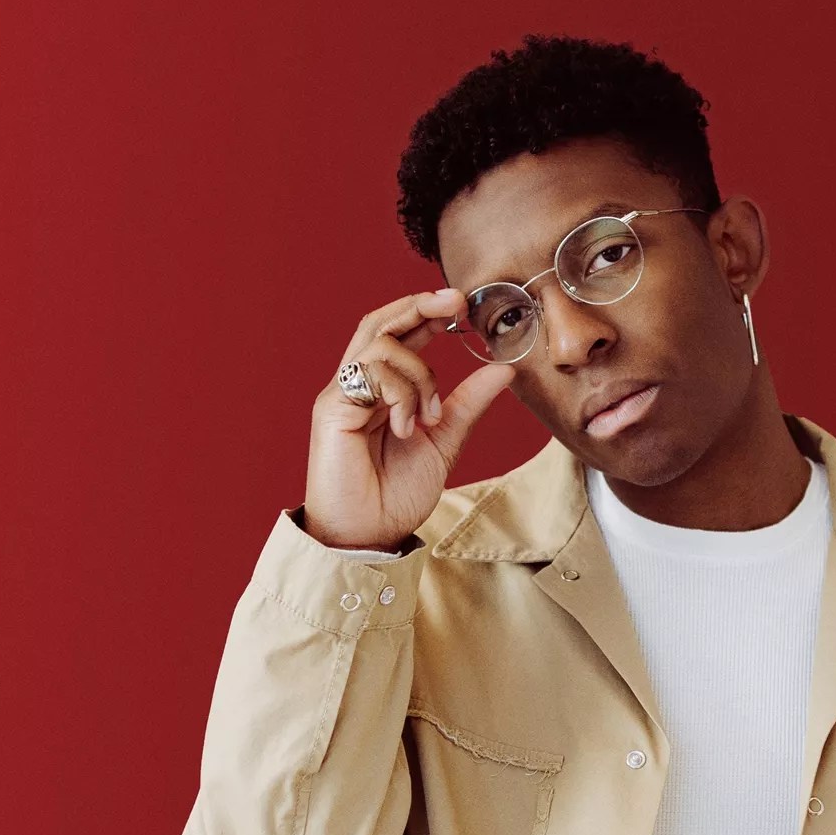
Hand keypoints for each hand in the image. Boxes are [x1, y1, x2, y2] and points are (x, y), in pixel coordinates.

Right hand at [302, 288, 516, 549]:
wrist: (368, 534)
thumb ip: (468, 404)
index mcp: (381, 390)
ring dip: (418, 373)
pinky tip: (407, 426)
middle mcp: (357, 385)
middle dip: (417, 306)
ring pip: (380, 346)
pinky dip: (399, 393)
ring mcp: (341, 394)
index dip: (425, 311)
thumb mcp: (444, 441)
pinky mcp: (331, 409)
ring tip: (428, 416)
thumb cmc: (396, 494)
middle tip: (452, 300)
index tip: (459, 301)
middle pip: (379, 323)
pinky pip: (368, 373)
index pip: (398, 334)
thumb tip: (503, 369)